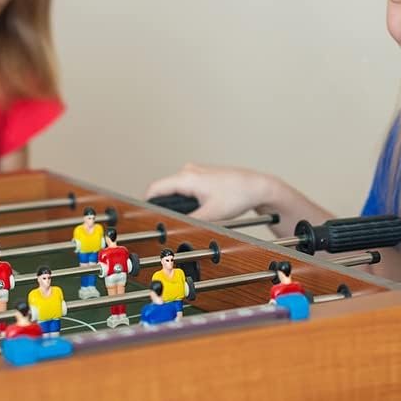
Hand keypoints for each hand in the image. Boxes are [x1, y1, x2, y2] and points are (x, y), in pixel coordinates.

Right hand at [144, 163, 288, 221]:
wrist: (257, 186)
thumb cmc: (239, 194)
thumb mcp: (212, 214)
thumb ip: (190, 222)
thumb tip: (174, 229)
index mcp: (187, 177)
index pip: (155, 189)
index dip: (146, 205)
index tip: (143, 218)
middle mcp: (189, 171)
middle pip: (164, 190)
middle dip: (164, 207)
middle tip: (164, 223)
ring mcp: (195, 172)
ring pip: (175, 190)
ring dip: (177, 204)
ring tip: (182, 218)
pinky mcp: (202, 176)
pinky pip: (185, 189)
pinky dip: (186, 200)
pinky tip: (195, 210)